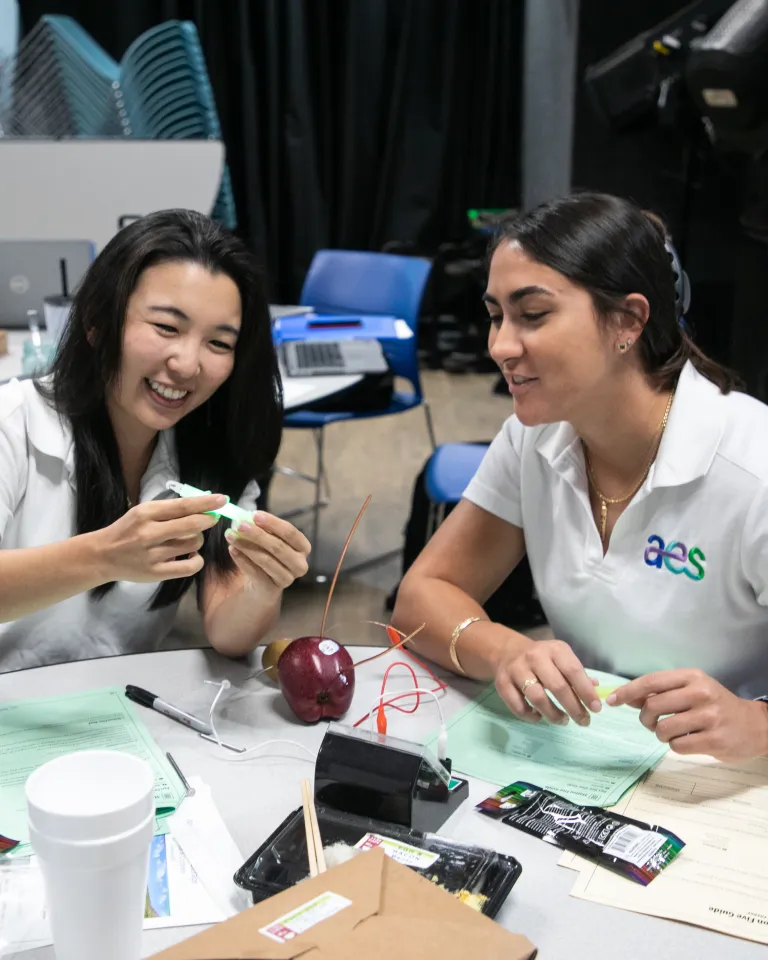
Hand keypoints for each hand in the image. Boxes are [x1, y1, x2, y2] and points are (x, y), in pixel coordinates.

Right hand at [97, 494, 225, 582]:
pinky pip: (189, 567)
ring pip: (192, 544)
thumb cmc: (127, 530)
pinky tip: (191, 555)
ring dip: (198, 540)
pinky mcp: (156, 573)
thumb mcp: (142, 512)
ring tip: (189, 539)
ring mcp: (152, 555)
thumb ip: (169, 510)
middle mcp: (149, 533)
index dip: (206, 502)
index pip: (183, 506)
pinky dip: (196, 560)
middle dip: (208, 519)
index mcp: (146, 513)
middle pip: (191, 525)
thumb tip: (202, 504)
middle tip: (213, 518)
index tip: (222, 499)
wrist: (102, 556)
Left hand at [224, 512, 310, 591]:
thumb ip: (262, 528)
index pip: (290, 533)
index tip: (254, 514)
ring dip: (246, 546)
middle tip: (239, 524)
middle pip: (278, 547)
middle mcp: (299, 564)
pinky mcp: (272, 589)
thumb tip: (246, 516)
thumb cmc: (268, 555)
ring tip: (230, 536)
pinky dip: (242, 560)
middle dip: (257, 534)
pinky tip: (232, 550)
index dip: (272, 523)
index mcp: (303, 547)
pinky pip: (256, 573)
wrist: (262, 585)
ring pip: (266, 560)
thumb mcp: (268, 540)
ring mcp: (288, 578)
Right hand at [495, 638, 601, 725]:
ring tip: (563, 721)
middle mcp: (535, 657)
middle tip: (583, 721)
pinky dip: (530, 716)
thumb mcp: (561, 658)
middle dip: (573, 707)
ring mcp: (517, 669)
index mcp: (554, 649)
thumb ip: (577, 674)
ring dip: (553, 714)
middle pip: (557, 686)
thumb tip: (596, 690)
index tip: (596, 709)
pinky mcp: (502, 683)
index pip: (573, 671)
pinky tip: (539, 716)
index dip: (586, 692)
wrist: (507, 651)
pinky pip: (518, 705)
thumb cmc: (543, 658)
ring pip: (536, 697)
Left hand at [607, 669, 767, 760]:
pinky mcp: (714, 740)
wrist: (754, 726)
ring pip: (663, 728)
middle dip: (645, 718)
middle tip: (651, 723)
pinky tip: (688, 741)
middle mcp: (701, 693)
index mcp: (692, 677)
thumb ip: (661, 692)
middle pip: (652, 706)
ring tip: (673, 733)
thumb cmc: (716, 706)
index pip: (651, 682)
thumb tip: (628, 697)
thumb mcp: (691, 690)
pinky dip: (676, 746)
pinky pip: (677, 746)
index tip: (611, 700)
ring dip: (660, 734)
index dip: (627, 692)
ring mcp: (709, 717)